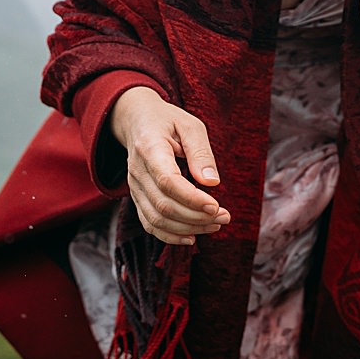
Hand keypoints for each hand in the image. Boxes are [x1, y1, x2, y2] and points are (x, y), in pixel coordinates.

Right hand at [108, 87, 230, 244]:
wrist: (137, 121)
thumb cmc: (167, 121)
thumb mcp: (190, 125)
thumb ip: (201, 153)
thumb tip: (212, 183)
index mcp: (149, 148)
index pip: (167, 182)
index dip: (192, 199)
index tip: (216, 206)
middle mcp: (137, 171)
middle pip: (163, 205)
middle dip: (196, 217)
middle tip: (225, 217)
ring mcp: (134, 187)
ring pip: (156, 219)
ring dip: (187, 228)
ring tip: (214, 225)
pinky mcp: (137, 197)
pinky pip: (150, 224)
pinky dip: (170, 236)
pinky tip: (192, 237)